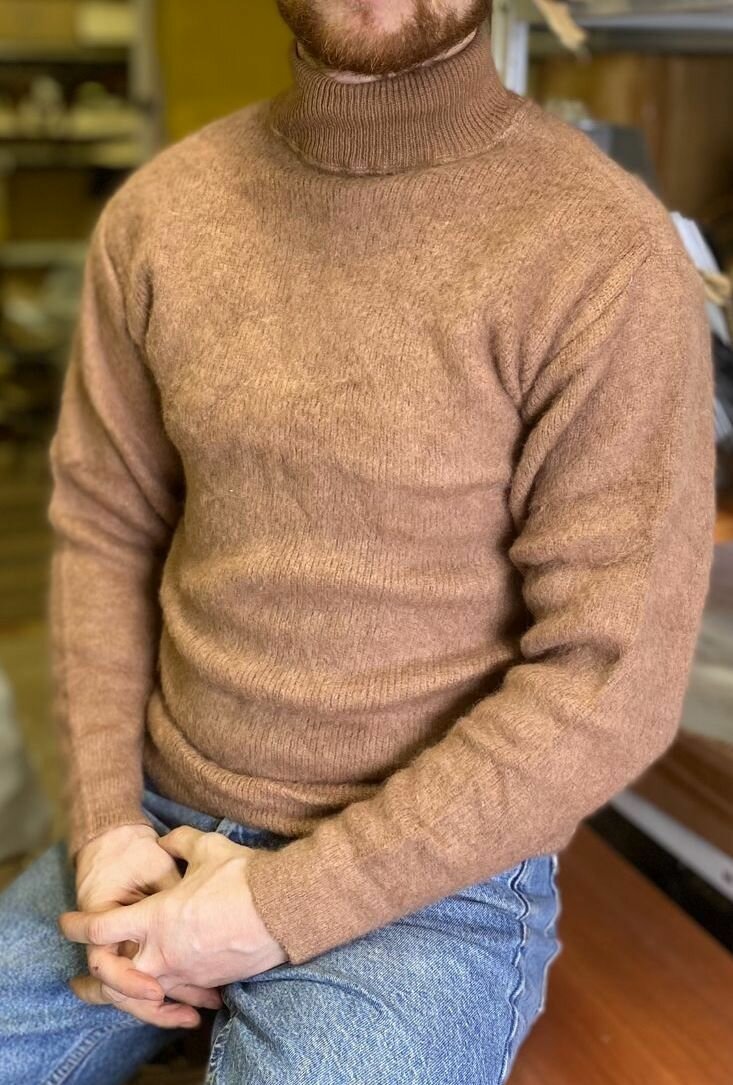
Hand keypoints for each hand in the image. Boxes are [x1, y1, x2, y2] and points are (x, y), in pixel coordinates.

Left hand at [60, 828, 287, 996]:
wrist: (284, 908)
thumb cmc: (243, 877)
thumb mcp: (207, 847)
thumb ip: (179, 842)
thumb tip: (167, 842)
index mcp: (156, 919)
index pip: (102, 928)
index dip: (78, 925)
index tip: (67, 922)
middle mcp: (164, 952)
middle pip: (114, 980)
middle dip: (95, 981)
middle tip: (80, 980)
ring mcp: (186, 972)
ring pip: (145, 994)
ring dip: (130, 995)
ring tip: (124, 995)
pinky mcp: (210, 982)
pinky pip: (178, 994)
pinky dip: (167, 996)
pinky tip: (169, 992)